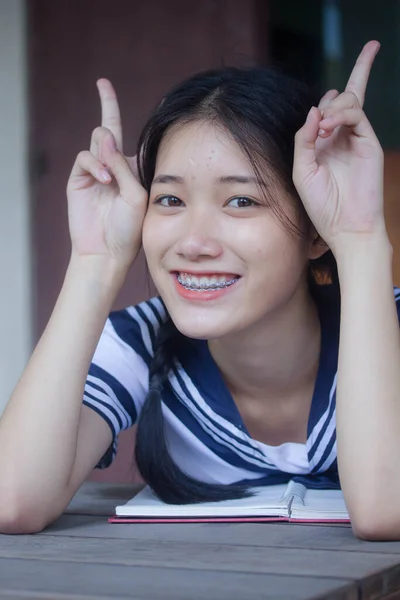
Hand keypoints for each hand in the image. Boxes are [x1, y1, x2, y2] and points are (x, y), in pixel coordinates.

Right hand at [66, 79, 146, 269]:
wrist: (107, 251)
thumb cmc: (129, 228)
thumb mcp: (137, 195)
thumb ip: (124, 165)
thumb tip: (106, 138)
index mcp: (134, 169)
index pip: (128, 134)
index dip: (111, 105)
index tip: (101, 82)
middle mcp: (115, 166)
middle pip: (109, 130)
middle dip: (109, 113)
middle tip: (106, 100)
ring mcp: (96, 171)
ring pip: (98, 141)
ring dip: (106, 152)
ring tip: (110, 177)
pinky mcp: (79, 179)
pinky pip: (85, 157)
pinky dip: (95, 164)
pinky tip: (104, 179)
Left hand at [293, 41, 384, 254]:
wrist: (346, 225)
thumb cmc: (322, 205)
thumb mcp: (302, 171)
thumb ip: (304, 139)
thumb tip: (315, 109)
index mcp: (322, 145)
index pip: (326, 111)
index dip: (325, 101)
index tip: (316, 123)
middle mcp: (340, 138)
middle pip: (345, 97)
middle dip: (338, 90)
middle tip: (323, 125)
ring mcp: (356, 138)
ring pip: (349, 101)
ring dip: (333, 107)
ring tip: (323, 128)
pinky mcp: (368, 142)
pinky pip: (357, 113)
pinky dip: (341, 114)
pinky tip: (328, 128)